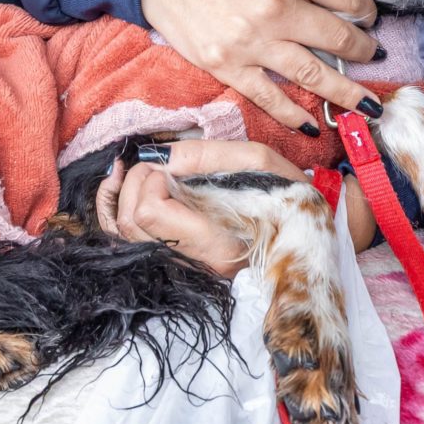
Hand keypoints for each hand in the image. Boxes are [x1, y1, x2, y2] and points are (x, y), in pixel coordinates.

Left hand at [96, 140, 376, 273]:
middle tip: (155, 163)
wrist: (308, 233)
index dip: (149, 181)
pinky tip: (118, 187)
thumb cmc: (288, 195)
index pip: (151, 214)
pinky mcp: (178, 262)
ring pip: (123, 236)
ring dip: (119, 195)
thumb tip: (163, 156)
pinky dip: (115, 213)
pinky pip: (128, 244)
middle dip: (133, 183)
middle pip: (131, 224)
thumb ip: (209, 156)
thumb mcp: (260, 162)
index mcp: (216, 242)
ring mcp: (184, 267)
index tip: (169, 165)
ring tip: (129, 167)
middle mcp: (194, 263)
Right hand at [140, 0, 379, 132]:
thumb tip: (340, 2)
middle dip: (364, 52)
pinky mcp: (227, 66)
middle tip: (377, 58)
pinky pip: (269, 97)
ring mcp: (251, 42)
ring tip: (367, 105)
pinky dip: (292, 114)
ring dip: (345, 92)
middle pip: (338, 38)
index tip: (370, 19)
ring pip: (313, 74)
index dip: (366, 10)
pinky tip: (310, 125)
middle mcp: (274, 9)